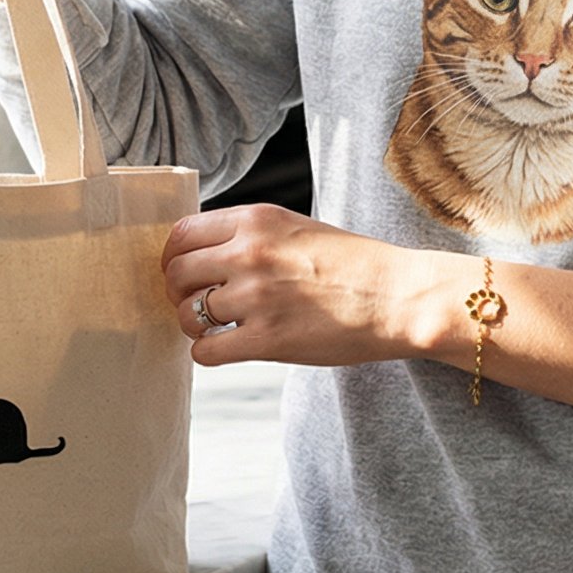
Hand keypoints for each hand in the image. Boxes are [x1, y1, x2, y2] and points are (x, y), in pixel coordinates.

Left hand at [159, 205, 454, 368]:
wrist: (399, 297)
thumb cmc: (354, 265)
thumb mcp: (296, 228)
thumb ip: (250, 235)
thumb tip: (201, 254)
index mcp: (256, 219)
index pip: (181, 234)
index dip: (174, 258)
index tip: (184, 274)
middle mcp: (249, 253)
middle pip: (175, 273)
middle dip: (177, 293)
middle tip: (196, 304)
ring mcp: (256, 297)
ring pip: (186, 315)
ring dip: (195, 326)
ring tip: (219, 328)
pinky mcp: (266, 340)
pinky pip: (206, 351)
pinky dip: (209, 354)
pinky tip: (230, 349)